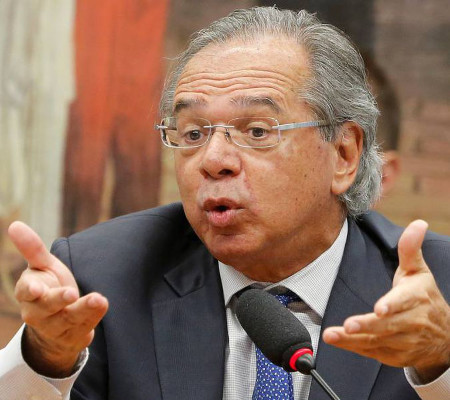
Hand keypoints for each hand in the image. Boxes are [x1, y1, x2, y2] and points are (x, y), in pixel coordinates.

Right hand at [8, 221, 108, 377]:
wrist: (58, 325)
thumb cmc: (48, 287)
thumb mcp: (42, 267)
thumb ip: (32, 249)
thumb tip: (14, 224)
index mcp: (28, 293)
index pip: (25, 292)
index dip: (30, 290)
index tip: (36, 288)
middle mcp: (39, 313)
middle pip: (46, 307)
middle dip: (58, 300)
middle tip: (71, 292)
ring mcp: (57, 327)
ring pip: (69, 318)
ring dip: (83, 309)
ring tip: (98, 299)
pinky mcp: (74, 335)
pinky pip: (85, 326)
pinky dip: (94, 316)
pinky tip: (103, 304)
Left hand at [323, 220, 449, 381]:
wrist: (445, 338)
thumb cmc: (425, 297)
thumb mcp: (419, 272)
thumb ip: (410, 249)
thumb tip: (418, 223)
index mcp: (417, 298)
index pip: (405, 301)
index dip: (392, 305)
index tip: (380, 308)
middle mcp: (412, 322)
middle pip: (388, 325)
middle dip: (368, 325)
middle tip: (349, 325)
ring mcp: (404, 341)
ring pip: (377, 340)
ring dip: (353, 339)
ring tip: (333, 335)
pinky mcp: (393, 354)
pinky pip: (371, 352)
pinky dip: (352, 347)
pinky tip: (336, 341)